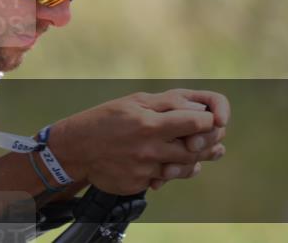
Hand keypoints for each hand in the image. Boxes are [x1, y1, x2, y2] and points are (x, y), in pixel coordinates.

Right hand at [48, 89, 228, 194]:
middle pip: (195, 149)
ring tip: (192, 149)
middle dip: (207, 142)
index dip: (210, 121)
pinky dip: (169, 170)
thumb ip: (168, 105)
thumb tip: (200, 111)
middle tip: (210, 136)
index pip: (197, 123)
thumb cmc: (105, 119)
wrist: (75, 149)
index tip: (211, 119)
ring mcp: (144, 169)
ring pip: (184, 168)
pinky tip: (167, 162)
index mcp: (149, 123)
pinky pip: (163, 179)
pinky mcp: (139, 184)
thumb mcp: (134, 101)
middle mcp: (149, 149)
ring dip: (193, 159)